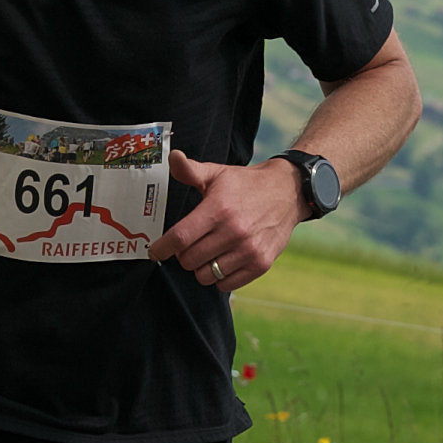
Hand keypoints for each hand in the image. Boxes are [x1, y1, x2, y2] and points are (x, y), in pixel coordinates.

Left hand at [148, 149, 301, 295]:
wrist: (288, 192)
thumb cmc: (246, 185)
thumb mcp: (217, 174)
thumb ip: (190, 170)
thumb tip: (173, 157)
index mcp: (218, 209)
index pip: (180, 238)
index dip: (162, 248)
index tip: (155, 251)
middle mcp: (233, 232)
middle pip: (189, 260)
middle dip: (183, 255)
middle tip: (190, 245)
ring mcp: (248, 250)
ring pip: (206, 276)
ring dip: (201, 268)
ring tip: (208, 253)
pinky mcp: (260, 264)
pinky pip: (226, 285)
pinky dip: (220, 278)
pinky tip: (223, 262)